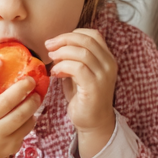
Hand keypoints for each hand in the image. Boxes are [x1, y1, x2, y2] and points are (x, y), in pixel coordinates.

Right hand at [0, 60, 41, 157]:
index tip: (1, 62)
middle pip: (6, 101)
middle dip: (22, 87)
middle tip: (31, 80)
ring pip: (20, 116)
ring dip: (32, 103)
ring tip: (37, 96)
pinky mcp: (9, 145)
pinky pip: (25, 129)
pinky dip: (31, 119)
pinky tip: (31, 113)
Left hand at [45, 28, 117, 157]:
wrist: (93, 123)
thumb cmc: (83, 98)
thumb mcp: (80, 73)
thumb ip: (73, 58)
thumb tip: (55, 45)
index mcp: (107, 58)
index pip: (93, 34)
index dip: (73, 34)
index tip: (57, 41)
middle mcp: (109, 64)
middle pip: (87, 40)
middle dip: (64, 39)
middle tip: (49, 46)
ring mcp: (104, 75)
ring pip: (82, 52)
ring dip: (62, 53)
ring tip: (51, 60)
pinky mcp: (95, 86)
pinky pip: (78, 68)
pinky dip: (63, 66)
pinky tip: (56, 73)